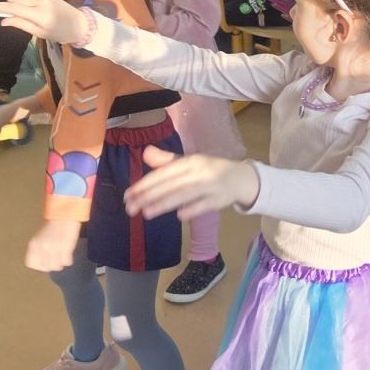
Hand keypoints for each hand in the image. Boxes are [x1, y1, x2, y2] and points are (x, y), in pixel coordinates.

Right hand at [0, 0, 89, 44]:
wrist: (81, 24)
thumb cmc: (60, 33)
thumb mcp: (40, 33)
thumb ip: (21, 24)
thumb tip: (3, 21)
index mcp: (39, 14)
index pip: (13, 8)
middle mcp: (40, 2)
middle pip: (16, 1)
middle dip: (6, 6)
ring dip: (15, 4)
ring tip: (12, 13)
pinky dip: (24, 2)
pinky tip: (25, 9)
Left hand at [25, 219, 80, 272]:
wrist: (64, 216)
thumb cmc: (52, 227)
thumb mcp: (40, 239)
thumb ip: (38, 251)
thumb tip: (44, 264)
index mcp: (33, 245)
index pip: (31, 264)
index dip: (39, 265)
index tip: (45, 262)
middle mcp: (42, 248)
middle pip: (46, 267)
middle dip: (52, 265)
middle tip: (56, 259)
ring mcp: (54, 248)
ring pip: (57, 267)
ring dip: (61, 263)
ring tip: (62, 257)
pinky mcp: (66, 248)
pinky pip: (67, 262)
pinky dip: (68, 260)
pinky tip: (68, 253)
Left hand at [123, 145, 259, 220]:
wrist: (241, 178)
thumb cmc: (210, 171)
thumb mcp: (189, 163)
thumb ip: (167, 161)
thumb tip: (145, 153)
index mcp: (190, 161)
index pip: (164, 173)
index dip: (145, 183)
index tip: (128, 194)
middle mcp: (200, 171)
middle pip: (172, 184)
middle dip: (149, 196)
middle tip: (130, 208)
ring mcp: (211, 185)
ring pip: (185, 194)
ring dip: (165, 203)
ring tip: (146, 213)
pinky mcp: (221, 199)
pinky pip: (205, 204)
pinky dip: (193, 209)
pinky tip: (179, 216)